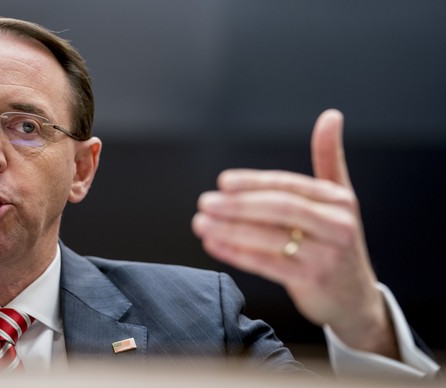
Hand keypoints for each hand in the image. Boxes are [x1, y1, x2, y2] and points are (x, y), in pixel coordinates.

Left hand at [192, 109, 398, 357]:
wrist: (355, 297)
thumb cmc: (337, 242)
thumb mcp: (340, 199)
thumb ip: (329, 158)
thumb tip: (331, 115)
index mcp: (338, 199)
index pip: (289, 185)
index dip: (254, 182)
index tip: (223, 182)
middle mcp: (336, 225)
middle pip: (279, 208)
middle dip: (237, 205)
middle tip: (205, 202)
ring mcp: (325, 255)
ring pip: (270, 237)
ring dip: (229, 229)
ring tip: (200, 223)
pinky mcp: (312, 280)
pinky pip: (267, 264)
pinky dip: (236, 254)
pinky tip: (214, 245)